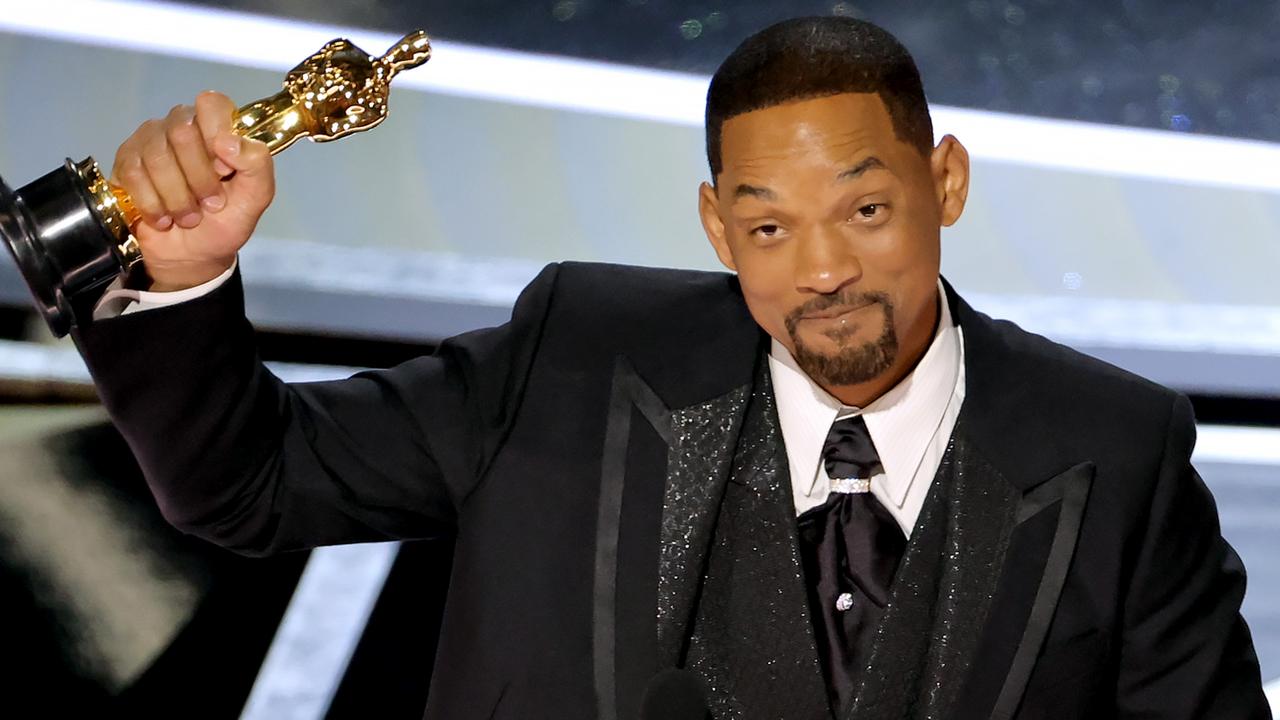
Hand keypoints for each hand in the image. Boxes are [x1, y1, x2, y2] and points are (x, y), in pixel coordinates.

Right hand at [111, 91, 274, 290]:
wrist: (191, 256)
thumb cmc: (224, 222)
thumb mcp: (255, 199)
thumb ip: (258, 166)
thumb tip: (229, 141)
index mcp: (217, 128)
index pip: (212, 104)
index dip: (217, 134)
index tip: (224, 170)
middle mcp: (181, 125)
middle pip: (183, 132)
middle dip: (200, 179)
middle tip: (210, 204)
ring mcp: (150, 140)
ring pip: (157, 156)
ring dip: (177, 198)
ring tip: (188, 216)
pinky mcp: (125, 161)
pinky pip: (134, 174)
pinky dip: (153, 204)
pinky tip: (163, 217)